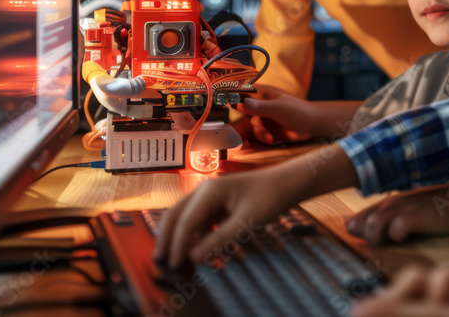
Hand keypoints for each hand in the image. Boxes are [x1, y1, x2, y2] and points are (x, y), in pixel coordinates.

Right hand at [153, 142, 358, 268]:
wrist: (287, 183)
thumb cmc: (270, 198)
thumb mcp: (246, 222)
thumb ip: (219, 240)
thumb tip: (193, 257)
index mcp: (209, 192)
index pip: (185, 222)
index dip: (177, 245)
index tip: (174, 265)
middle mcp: (204, 191)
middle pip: (176, 217)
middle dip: (168, 240)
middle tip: (161, 261)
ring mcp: (210, 197)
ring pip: (188, 220)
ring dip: (186, 241)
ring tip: (184, 263)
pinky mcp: (218, 204)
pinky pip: (202, 223)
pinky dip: (202, 238)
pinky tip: (210, 255)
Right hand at [236, 85, 314, 144]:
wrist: (313, 125)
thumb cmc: (297, 111)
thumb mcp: (277, 108)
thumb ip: (258, 107)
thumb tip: (239, 104)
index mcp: (261, 93)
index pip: (240, 91)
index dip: (229, 97)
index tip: (222, 105)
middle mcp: (259, 104)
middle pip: (242, 113)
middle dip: (243, 123)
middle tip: (241, 133)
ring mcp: (263, 117)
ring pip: (251, 126)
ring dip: (258, 132)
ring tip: (269, 137)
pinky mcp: (267, 129)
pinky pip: (257, 135)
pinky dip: (260, 138)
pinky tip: (267, 140)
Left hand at [346, 188, 448, 243]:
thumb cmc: (425, 210)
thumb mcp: (398, 211)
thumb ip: (373, 217)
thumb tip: (345, 224)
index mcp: (383, 205)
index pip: (357, 220)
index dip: (356, 233)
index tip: (363, 241)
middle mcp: (389, 205)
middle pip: (361, 223)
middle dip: (365, 237)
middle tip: (380, 242)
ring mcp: (402, 209)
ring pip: (375, 223)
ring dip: (377, 236)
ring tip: (389, 240)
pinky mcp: (416, 216)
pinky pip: (398, 227)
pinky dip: (397, 234)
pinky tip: (404, 237)